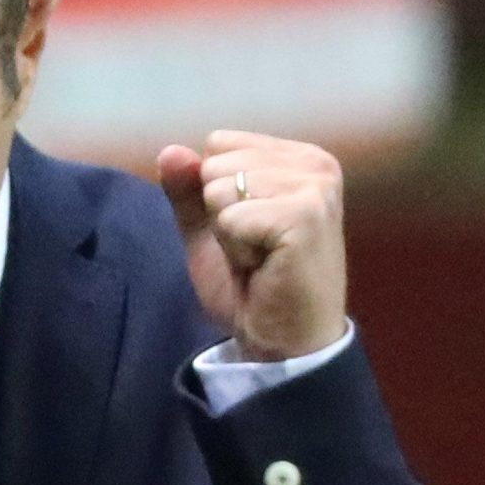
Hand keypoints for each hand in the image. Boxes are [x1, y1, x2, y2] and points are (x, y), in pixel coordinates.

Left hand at [158, 131, 346, 360]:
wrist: (283, 342)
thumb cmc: (255, 288)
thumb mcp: (210, 231)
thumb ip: (189, 191)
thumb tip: (170, 151)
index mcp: (298, 157)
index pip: (219, 143)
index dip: (217, 194)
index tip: (249, 230)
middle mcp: (314, 163)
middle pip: (216, 164)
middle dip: (222, 215)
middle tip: (255, 251)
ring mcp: (315, 187)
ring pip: (220, 190)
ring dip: (229, 235)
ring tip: (261, 259)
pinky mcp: (305, 216)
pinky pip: (230, 218)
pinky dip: (236, 250)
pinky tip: (265, 268)